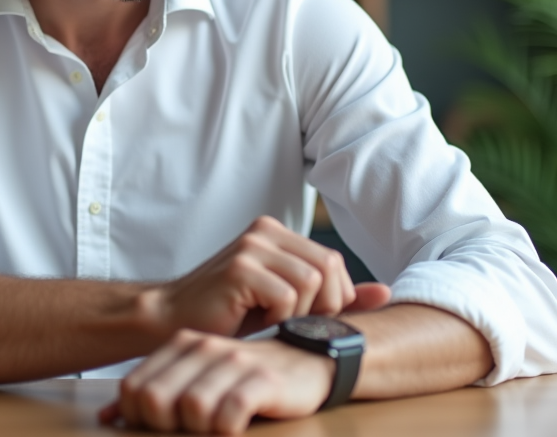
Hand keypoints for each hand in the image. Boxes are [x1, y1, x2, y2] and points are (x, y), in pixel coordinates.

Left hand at [99, 330, 333, 433]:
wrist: (308, 362)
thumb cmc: (247, 376)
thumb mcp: (196, 377)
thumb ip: (154, 391)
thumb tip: (105, 419)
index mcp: (183, 344)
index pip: (133, 389)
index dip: (138, 418)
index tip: (162, 426)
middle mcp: (204, 348)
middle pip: (155, 400)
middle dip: (163, 427)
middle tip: (189, 428)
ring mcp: (234, 363)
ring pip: (191, 408)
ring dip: (199, 429)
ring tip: (216, 426)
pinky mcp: (263, 381)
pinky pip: (230, 413)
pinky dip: (228, 429)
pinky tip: (236, 427)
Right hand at [144, 216, 392, 338]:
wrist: (170, 321)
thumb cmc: (228, 318)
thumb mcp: (287, 304)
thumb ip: (333, 297)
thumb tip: (386, 293)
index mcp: (276, 233)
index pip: (333, 260)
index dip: (331, 297)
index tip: (305, 319)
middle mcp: (264, 231)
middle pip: (328, 267)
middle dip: (321, 306)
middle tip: (290, 324)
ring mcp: (252, 247)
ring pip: (312, 281)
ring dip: (297, 314)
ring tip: (269, 322)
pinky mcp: (240, 268)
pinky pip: (288, 295)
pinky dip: (278, 318)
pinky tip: (254, 322)